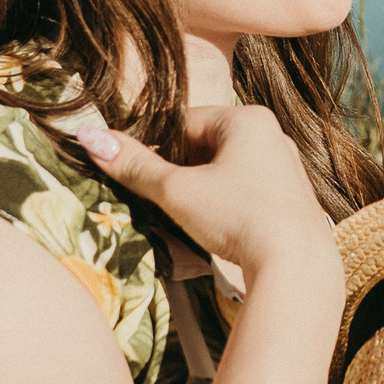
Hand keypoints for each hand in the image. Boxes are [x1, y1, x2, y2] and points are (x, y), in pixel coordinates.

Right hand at [74, 106, 334, 283]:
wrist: (295, 264)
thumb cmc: (236, 218)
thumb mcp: (177, 191)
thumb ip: (134, 165)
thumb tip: (88, 136)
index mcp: (247, 118)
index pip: (184, 122)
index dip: (155, 148)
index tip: (139, 175)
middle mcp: (272, 133)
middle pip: (206, 144)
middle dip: (180, 170)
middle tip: (162, 200)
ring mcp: (286, 165)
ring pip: (227, 168)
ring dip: (202, 187)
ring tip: (190, 217)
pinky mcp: (293, 195)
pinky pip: (248, 187)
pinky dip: (228, 201)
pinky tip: (219, 227)